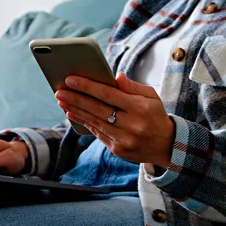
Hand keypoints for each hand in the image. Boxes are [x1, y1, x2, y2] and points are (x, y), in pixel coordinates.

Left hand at [55, 73, 174, 168]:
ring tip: (62, 101)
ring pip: (94, 122)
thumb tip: (115, 76)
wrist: (166, 145)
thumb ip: (132, 86)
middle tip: (59, 91)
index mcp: (140, 107)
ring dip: (75, 110)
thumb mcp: (151, 96)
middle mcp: (131, 124)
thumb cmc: (155, 115)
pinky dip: (83, 122)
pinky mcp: (117, 150)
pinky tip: (72, 113)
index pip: (108, 94)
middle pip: (97, 109)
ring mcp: (123, 139)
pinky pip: (97, 133)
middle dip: (75, 99)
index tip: (71, 79)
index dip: (88, 86)